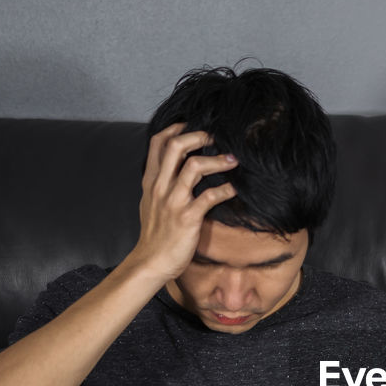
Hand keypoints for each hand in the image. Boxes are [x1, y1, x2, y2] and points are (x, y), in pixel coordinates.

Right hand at [130, 123, 238, 281]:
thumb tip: (173, 170)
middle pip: (176, 146)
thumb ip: (160, 184)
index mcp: (151, 181)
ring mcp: (174, 201)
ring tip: (233, 160)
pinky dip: (226, 189)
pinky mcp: (188, 218)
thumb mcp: (150, 203)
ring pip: (195, 167)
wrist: (150, 262)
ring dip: (218, 160)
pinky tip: (235, 189)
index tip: (192, 123)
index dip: (176, 128)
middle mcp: (161, 187)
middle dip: (198, 136)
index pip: (158, 143)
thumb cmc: (155, 235)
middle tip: (216, 137)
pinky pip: (210, 196)